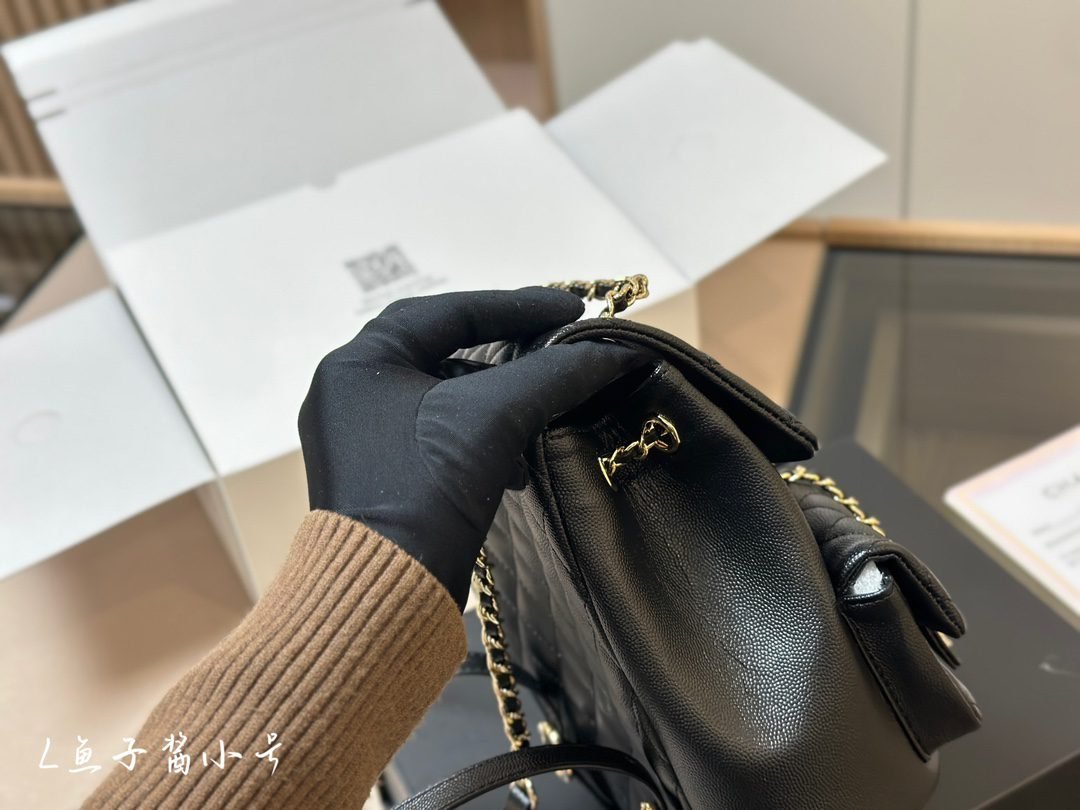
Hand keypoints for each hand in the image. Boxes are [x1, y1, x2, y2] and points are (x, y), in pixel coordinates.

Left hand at [298, 287, 643, 606]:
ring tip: (544, 413)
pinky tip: (515, 466)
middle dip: (510, 355)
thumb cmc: (424, 492)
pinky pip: (439, 437)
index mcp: (359, 364)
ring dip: (500, 402)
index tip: (573, 311)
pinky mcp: (380, 479)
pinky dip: (482, 440)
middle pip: (444, 351)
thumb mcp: (494, 419)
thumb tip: (618, 350)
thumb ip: (555, 374)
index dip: (517, 306)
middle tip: (561, 348)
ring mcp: (360, 439)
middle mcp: (349, 393)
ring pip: (445, 398)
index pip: (448, 312)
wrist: (385, 597)